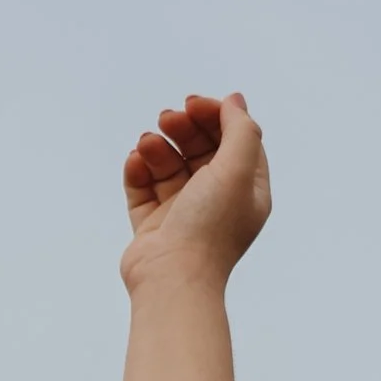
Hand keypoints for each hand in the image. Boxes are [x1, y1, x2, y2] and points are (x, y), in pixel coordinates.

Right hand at [121, 93, 271, 293]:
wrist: (172, 279)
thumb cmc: (209, 229)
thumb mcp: (237, 170)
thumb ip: (240, 131)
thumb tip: (235, 101)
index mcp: (245, 191)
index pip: (235, 141)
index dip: (216, 117)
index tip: (194, 104)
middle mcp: (216, 201)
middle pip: (201, 149)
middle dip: (184, 128)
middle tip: (167, 117)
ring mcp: (183, 212)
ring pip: (169, 165)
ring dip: (157, 147)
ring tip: (147, 143)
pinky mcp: (153, 224)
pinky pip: (143, 187)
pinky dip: (138, 169)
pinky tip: (136, 161)